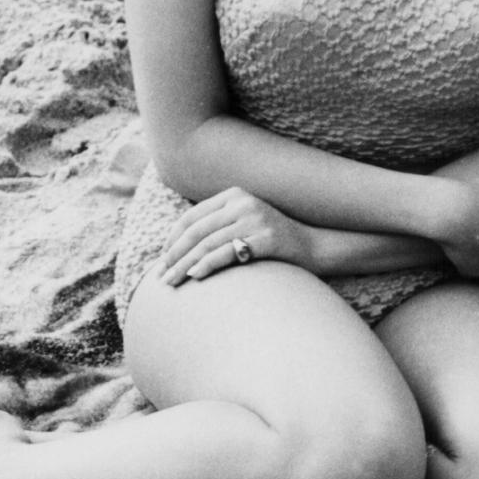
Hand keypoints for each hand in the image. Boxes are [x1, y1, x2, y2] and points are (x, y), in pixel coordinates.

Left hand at [159, 187, 316, 284]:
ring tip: (172, 283)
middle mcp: (243, 203)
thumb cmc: (276, 242)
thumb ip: (220, 227)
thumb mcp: (246, 224)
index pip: (192, 216)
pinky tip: (195, 276)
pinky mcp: (266, 238)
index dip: (173, 239)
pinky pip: (227, 253)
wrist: (316, 247)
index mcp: (234, 195)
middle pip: (196, 231)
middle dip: (174, 256)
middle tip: (162, 278)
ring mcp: (255, 219)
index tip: (163, 260)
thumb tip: (183, 248)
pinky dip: (207, 265)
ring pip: (207, 244)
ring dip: (185, 265)